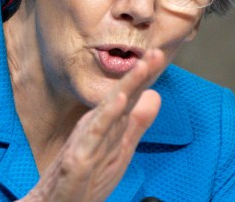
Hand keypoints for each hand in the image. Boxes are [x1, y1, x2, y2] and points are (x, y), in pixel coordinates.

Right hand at [22, 48, 165, 201]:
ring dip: (125, 88)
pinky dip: (106, 117)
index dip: (143, 77)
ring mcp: (85, 143)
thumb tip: (154, 96)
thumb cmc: (83, 181)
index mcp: (106, 126)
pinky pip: (93, 136)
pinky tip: (119, 102)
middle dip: (137, 75)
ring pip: (108, 111)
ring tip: (141, 69)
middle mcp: (95, 129)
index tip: (157, 55)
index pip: (129, 98)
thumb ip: (135, 124)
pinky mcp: (77, 160)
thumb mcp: (118, 150)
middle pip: (120, 98)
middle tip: (154, 53)